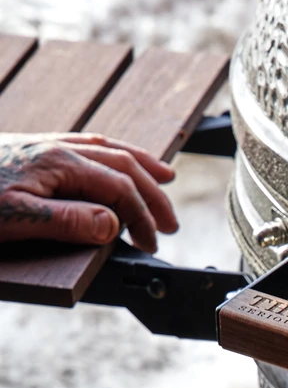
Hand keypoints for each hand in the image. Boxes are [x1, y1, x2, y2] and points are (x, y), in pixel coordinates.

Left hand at [0, 132, 177, 251]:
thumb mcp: (17, 217)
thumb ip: (67, 221)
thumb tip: (113, 224)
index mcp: (58, 163)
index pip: (119, 188)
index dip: (141, 217)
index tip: (150, 243)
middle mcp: (57, 147)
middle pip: (122, 164)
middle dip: (153, 195)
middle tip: (170, 224)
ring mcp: (45, 145)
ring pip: (107, 148)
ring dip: (140, 165)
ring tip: (164, 177)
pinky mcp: (32, 149)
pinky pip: (86, 144)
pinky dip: (112, 153)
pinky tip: (115, 159)